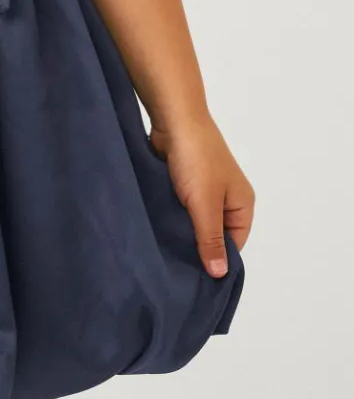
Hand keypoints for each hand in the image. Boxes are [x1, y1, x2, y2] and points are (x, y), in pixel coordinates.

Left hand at [148, 112, 253, 277]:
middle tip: (176, 270)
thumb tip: (219, 274)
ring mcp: (205, 189)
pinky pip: (181, 207)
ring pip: (195, 221)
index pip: (234, 245)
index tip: (196, 280)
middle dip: (197, 247)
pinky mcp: (184, 182)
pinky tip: (157, 229)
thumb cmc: (196, 160)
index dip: (217, 261)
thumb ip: (210, 239)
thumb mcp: (205, 205)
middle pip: (214, 234)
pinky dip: (171, 216)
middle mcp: (227, 198)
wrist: (175, 118)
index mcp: (242, 205)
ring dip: (182, 231)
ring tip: (164, 251)